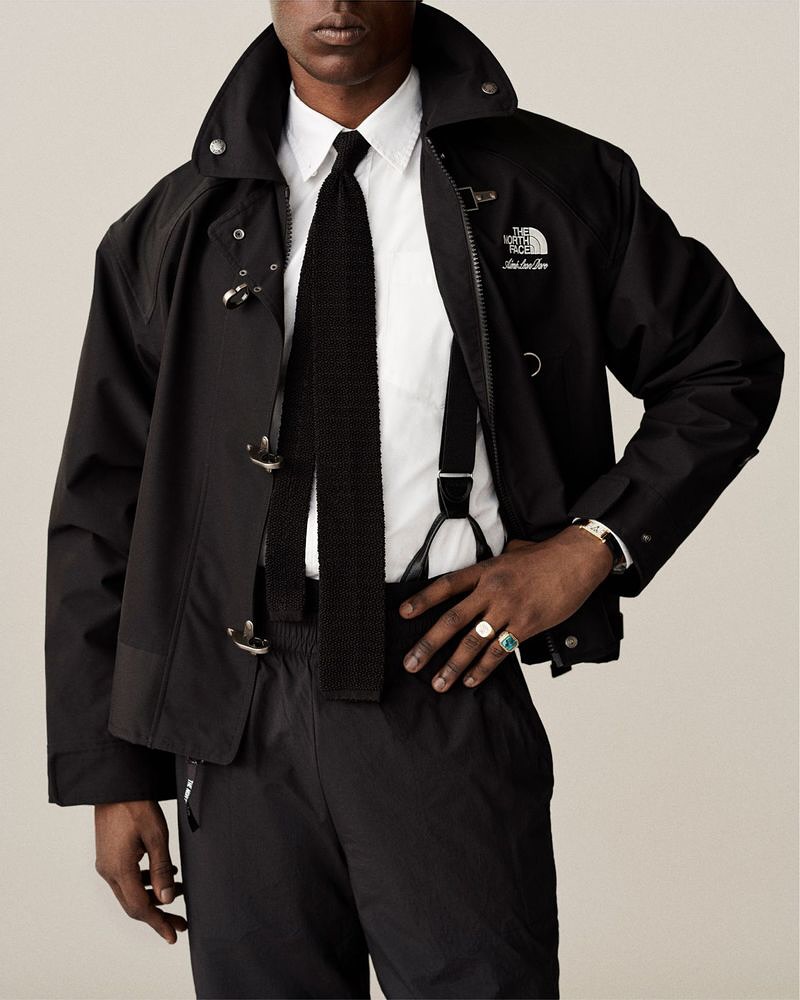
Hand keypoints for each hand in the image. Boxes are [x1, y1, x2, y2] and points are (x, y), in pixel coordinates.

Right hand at [94, 800, 186, 943]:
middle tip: (181, 923)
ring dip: (154, 895)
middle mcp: (108, 871)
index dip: (158, 923)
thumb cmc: (136, 806)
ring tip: (179, 891)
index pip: (140, 907)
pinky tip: (165, 873)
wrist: (115, 785)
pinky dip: (146, 881)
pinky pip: (127, 878)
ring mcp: (106, 864)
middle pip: (134, 904)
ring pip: (131, 892)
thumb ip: (162, 869)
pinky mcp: (109, 856)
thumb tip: (168, 900)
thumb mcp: (156, 836)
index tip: (173, 935)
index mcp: (119, 869)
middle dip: (158, 915)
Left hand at [398, 525, 613, 690]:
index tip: (403, 613)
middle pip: (453, 620)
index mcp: (485, 570)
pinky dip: (483, 668)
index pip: (447, 585)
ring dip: (453, 665)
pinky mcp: (527, 625)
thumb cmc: (545, 556)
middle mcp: (492, 590)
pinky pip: (500, 651)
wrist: (577, 559)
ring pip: (474, 642)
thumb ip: (492, 566)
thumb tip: (480, 576)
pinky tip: (470, 680)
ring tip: (438, 683)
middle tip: (411, 663)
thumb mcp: (511, 552)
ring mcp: (509, 609)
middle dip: (429, 644)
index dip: (423, 599)